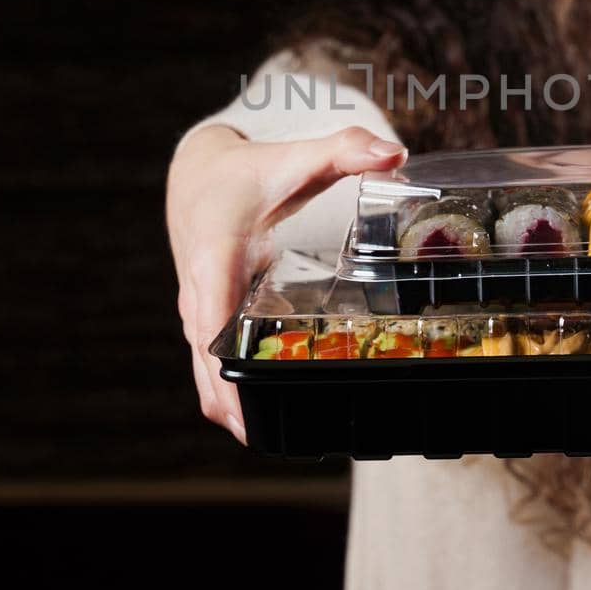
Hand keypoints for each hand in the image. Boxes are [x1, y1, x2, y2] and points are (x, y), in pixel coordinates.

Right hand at [167, 124, 407, 444]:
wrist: (197, 178)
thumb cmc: (248, 173)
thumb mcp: (296, 158)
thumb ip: (345, 151)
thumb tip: (395, 154)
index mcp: (217, 253)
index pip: (211, 311)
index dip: (222, 355)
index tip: (239, 396)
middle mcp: (197, 292)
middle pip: (204, 360)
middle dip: (232, 401)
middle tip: (268, 437)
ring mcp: (195, 313)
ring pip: (202, 373)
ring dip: (229, 406)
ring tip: (268, 438)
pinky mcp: (201, 324)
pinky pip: (207, 369)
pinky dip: (227, 394)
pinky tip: (260, 416)